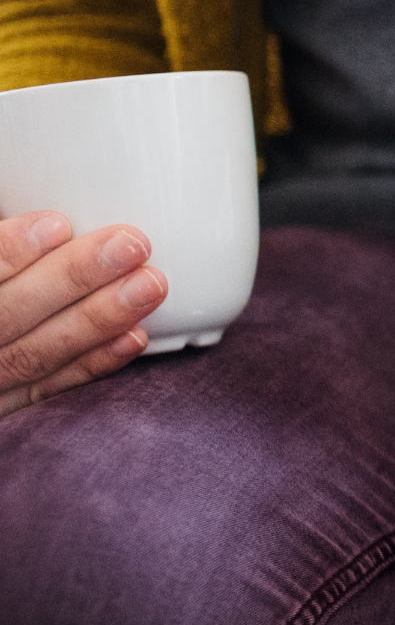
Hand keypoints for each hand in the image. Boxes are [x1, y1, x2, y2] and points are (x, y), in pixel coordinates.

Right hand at [0, 210, 165, 418]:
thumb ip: (1, 249)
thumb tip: (52, 219)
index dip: (8, 252)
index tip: (56, 224)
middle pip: (4, 316)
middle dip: (69, 279)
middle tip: (128, 245)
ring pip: (33, 354)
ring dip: (96, 319)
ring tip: (148, 285)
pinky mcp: (0, 405)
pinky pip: (45, 390)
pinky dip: (91, 364)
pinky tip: (134, 337)